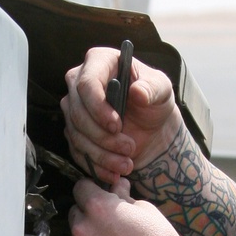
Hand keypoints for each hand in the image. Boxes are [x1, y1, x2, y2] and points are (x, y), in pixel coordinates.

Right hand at [62, 48, 181, 184]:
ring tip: (127, 163)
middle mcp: (79, 82)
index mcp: (99, 61)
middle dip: (103, 136)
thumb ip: (152, 88)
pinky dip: (96, 166)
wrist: (151, 126)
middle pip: (77, 113)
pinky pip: (77, 152)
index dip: (98, 108)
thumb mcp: (162, 90)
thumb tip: (138, 92)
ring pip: (77, 135)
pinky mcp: (75, 131)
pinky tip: (114, 173)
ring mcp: (73, 108)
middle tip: (128, 148)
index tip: (117, 126)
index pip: (86, 84)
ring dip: (102, 154)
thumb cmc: (154, 100)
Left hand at [69, 177, 189, 235]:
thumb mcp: (148, 212)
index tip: (101, 198)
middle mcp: (82, 231)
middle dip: (90, 218)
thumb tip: (117, 186)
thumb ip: (125, 197)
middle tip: (112, 230)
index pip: (81, 188)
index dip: (92, 191)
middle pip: (76, 216)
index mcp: (98, 208)